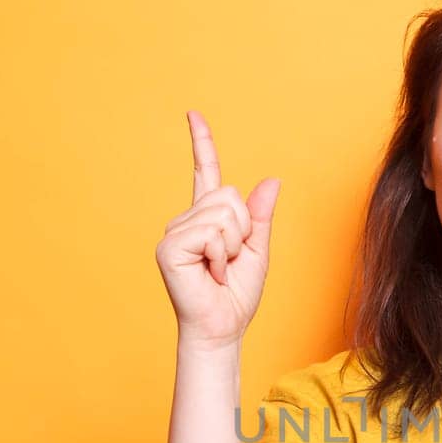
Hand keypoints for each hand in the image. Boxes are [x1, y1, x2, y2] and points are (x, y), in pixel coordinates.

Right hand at [155, 109, 280, 349]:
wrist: (222, 328)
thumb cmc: (235, 295)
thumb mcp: (257, 251)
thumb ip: (260, 216)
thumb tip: (272, 180)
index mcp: (207, 219)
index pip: (204, 172)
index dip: (201, 143)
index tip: (193, 114)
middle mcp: (186, 221)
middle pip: (228, 195)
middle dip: (241, 229)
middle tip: (228, 260)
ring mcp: (174, 233)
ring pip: (222, 213)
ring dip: (231, 245)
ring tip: (218, 268)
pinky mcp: (169, 248)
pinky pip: (210, 233)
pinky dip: (218, 255)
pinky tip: (208, 272)